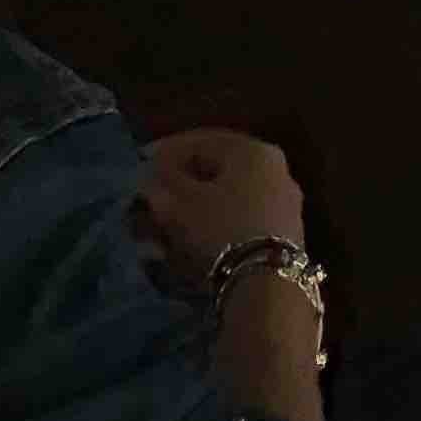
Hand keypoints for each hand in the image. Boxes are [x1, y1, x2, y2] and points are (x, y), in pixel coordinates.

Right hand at [137, 129, 306, 285]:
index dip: (166, 150)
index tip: (139, 163)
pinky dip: (209, 225)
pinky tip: (185, 242)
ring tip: (159, 224)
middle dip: (177, 183)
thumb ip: (160, 183)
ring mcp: (281, 202)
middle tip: (149, 195)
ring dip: (190, 208)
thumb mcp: (180, 203)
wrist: (266, 280)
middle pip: (216, 169)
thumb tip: (148, 173)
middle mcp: (275, 170)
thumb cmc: (220, 228)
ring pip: (225, 197)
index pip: (202, 140)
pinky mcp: (280, 232)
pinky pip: (236, 219)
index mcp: (254, 151)